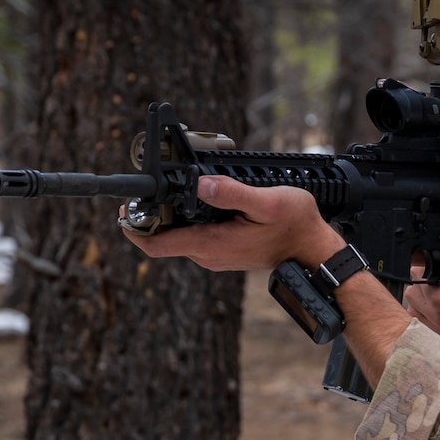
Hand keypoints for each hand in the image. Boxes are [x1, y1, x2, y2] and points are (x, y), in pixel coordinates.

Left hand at [122, 175, 340, 270]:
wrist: (314, 251)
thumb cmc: (296, 226)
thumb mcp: (267, 203)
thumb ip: (231, 193)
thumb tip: (200, 184)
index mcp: (211, 243)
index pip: (155, 244)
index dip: (133, 228)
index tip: (125, 209)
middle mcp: (208, 254)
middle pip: (164, 237)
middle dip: (154, 212)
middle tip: (156, 184)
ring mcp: (216, 255)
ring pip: (180, 235)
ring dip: (174, 214)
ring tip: (182, 187)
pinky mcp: (224, 251)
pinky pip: (196, 236)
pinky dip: (190, 219)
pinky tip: (203, 200)